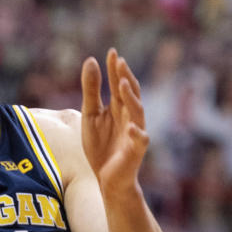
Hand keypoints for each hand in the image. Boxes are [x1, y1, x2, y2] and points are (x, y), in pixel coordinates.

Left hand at [80, 49, 148, 193]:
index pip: (118, 84)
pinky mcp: (136, 151)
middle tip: (119, 62)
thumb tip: (91, 60)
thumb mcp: (91, 115)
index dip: (115, 69)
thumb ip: (91, 90)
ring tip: (121, 84)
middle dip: (125, 78)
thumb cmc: (101, 146)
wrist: (107, 179)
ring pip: (137, 112)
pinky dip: (137, 134)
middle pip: (130, 94)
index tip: (112, 52)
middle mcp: (130, 116)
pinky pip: (140, 141)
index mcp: (118, 107)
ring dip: (131, 98)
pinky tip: (131, 127)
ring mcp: (135, 132)